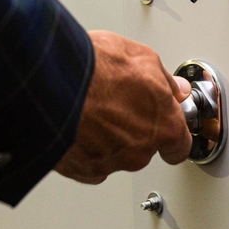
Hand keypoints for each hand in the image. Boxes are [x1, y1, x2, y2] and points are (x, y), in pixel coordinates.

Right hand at [54, 30, 191, 183]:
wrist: (48, 81)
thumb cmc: (95, 68)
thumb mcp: (142, 58)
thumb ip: (164, 80)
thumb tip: (174, 90)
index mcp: (163, 127)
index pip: (180, 146)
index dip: (174, 136)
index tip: (168, 127)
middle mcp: (139, 153)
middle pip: (145, 148)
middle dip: (135, 129)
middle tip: (118, 104)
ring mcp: (109, 164)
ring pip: (115, 155)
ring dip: (108, 138)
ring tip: (92, 109)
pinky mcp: (80, 170)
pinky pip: (89, 164)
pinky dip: (85, 149)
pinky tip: (78, 127)